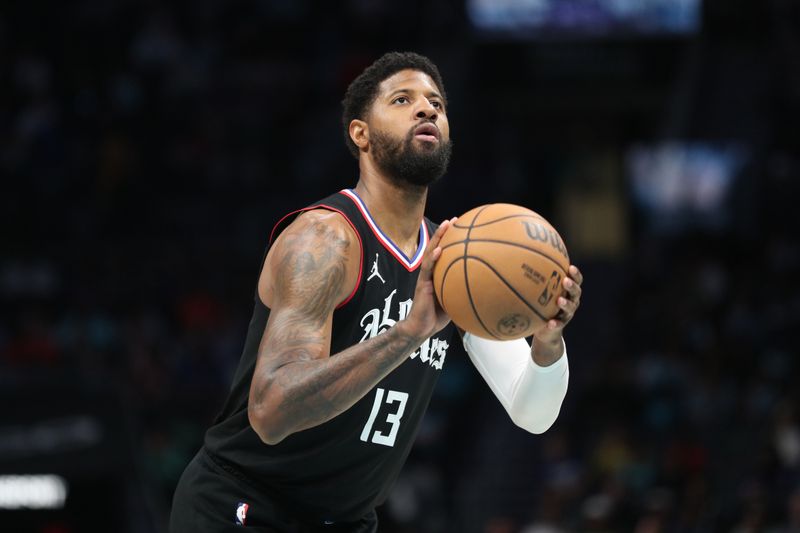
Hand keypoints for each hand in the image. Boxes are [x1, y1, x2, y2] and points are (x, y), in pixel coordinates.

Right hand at [398, 217, 456, 340]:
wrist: (421, 327)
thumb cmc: (439, 317)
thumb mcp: (457, 302)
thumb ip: (467, 293)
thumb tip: (489, 291)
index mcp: (440, 274)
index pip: (446, 253)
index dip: (453, 240)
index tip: (464, 228)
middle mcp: (432, 272)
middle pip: (437, 247)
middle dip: (445, 233)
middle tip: (455, 219)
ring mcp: (426, 276)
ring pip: (430, 252)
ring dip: (438, 238)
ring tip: (446, 225)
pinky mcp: (421, 283)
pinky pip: (427, 268)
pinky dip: (432, 258)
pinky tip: (438, 250)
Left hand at [535, 264, 582, 345]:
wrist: (547, 330)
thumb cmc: (544, 305)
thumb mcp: (544, 292)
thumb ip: (541, 279)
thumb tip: (526, 259)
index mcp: (569, 292)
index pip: (576, 281)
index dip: (575, 274)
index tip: (570, 267)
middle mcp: (572, 301)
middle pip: (576, 292)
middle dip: (572, 286)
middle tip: (565, 281)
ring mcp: (567, 314)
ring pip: (570, 308)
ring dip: (566, 304)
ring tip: (559, 301)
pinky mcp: (560, 326)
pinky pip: (559, 325)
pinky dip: (555, 324)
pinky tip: (550, 323)